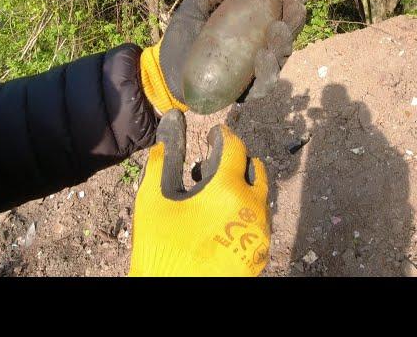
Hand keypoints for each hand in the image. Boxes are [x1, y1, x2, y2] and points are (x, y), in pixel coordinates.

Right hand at [128, 109, 269, 276]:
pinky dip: (245, 211)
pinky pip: (259, 222)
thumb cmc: (161, 244)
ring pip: (261, 197)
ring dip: (243, 186)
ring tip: (217, 190)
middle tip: (218, 160)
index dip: (222, 136)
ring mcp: (260, 233)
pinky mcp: (260, 253)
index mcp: (229, 189)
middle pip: (255, 170)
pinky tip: (223, 217)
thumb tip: (171, 124)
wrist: (174, 290)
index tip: (214, 133)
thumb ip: (164, 158)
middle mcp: (253, 208)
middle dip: (239, 159)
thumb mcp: (155, 198)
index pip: (234, 148)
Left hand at [140, 0, 306, 113]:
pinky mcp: (243, 92)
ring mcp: (253, 72)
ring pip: (278, 61)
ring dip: (282, 46)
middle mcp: (259, 49)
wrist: (166, 69)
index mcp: (253, 26)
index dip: (292, 5)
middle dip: (293, 24)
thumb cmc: (184, 35)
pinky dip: (266, 73)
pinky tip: (263, 57)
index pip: (280, 15)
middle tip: (290, 11)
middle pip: (285, 37)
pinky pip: (261, 86)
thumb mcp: (196, 6)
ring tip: (277, 30)